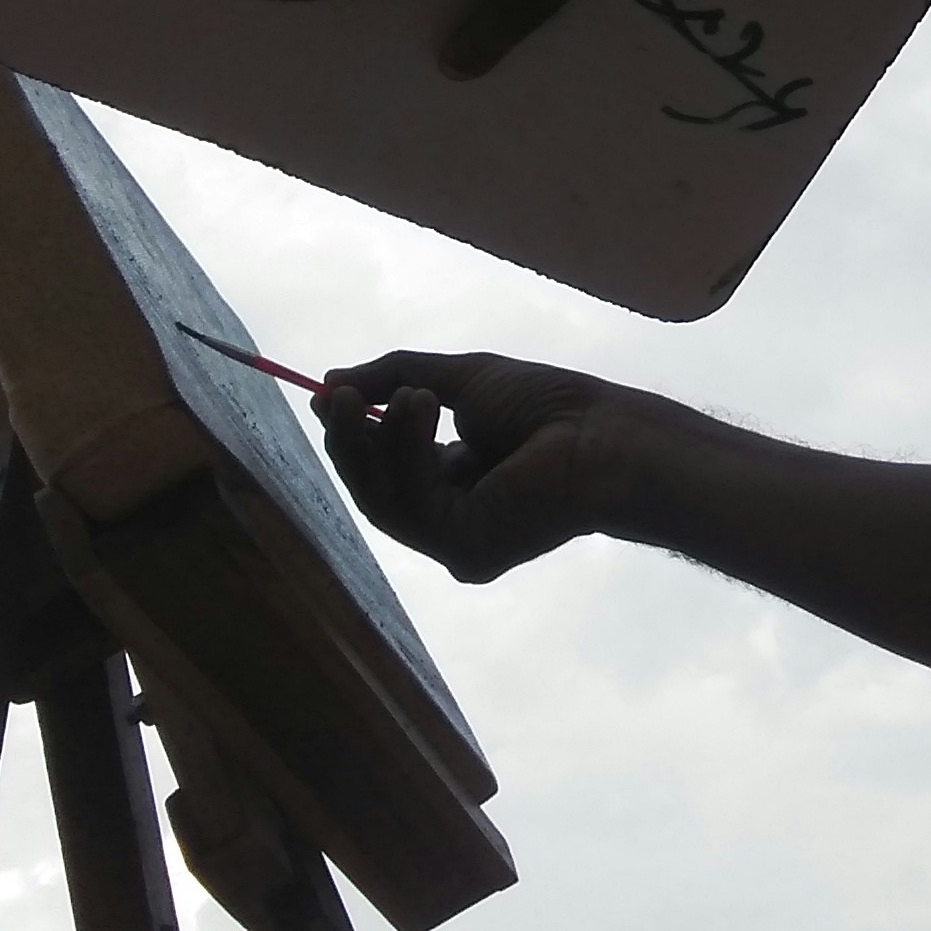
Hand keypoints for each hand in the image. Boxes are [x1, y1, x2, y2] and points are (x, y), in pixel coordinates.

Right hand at [312, 349, 641, 583]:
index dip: (355, 435)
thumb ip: (396, 378)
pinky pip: (409, 504)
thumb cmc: (549, 404)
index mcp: (460, 483)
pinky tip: (418, 406)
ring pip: (383, 499)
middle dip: (351, 442)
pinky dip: (404, 451)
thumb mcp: (460, 379)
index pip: (389, 468)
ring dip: (375, 440)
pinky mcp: (464, 552)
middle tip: (334, 395)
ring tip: (393, 393)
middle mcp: (455, 520)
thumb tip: (328, 381)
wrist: (601, 433)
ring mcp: (458, 543)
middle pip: (375, 490)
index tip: (329, 395)